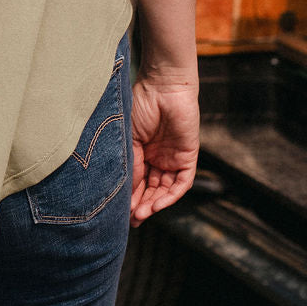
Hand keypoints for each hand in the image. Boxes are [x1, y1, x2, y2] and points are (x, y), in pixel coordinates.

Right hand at [129, 75, 199, 226]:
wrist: (163, 85)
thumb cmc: (142, 104)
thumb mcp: (129, 138)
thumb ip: (131, 164)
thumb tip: (126, 193)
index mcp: (142, 150)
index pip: (136, 180)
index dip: (129, 196)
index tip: (118, 211)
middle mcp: (157, 157)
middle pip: (151, 188)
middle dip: (141, 205)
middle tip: (131, 220)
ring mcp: (173, 157)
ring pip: (165, 189)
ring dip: (154, 204)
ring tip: (140, 215)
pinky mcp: (188, 156)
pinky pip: (182, 183)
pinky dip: (170, 196)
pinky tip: (157, 204)